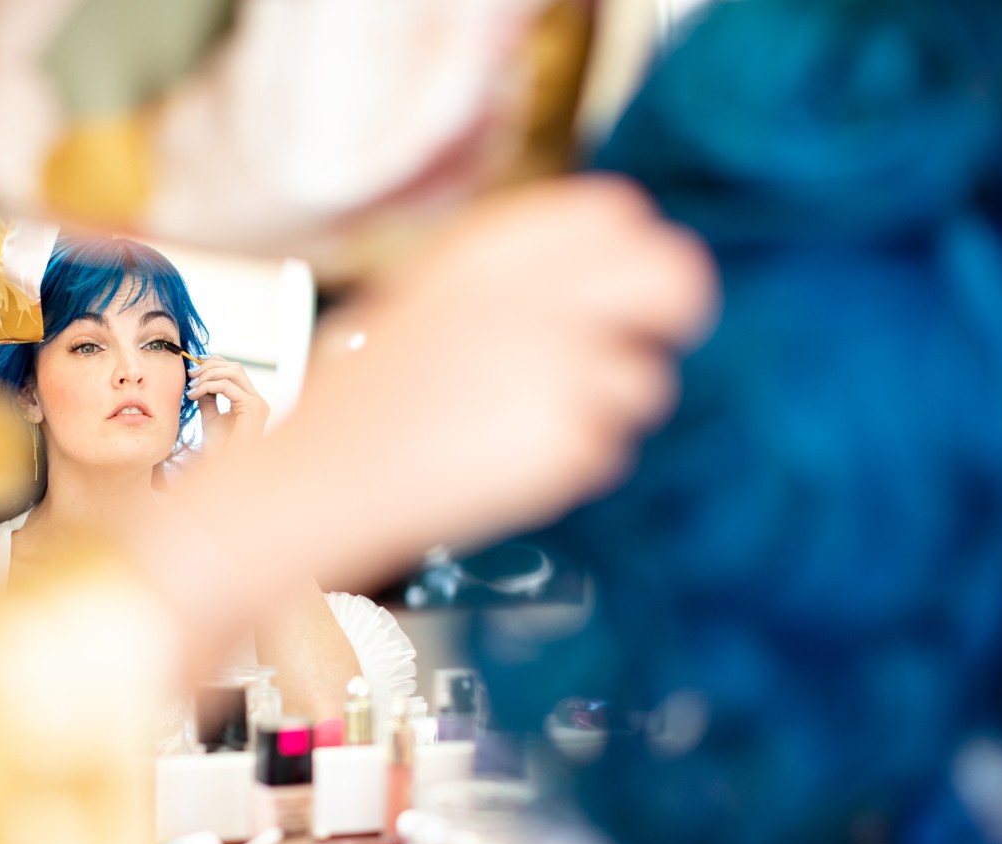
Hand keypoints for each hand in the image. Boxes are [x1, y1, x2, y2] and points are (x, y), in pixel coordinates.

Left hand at [188, 356, 269, 457]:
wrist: (226, 467)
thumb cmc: (220, 449)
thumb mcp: (211, 417)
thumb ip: (208, 398)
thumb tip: (198, 380)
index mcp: (249, 402)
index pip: (235, 371)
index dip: (215, 363)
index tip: (193, 367)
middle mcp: (257, 400)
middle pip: (235, 367)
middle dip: (210, 366)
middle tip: (189, 374)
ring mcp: (257, 403)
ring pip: (233, 371)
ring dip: (208, 375)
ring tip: (191, 387)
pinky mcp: (253, 407)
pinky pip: (227, 386)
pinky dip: (208, 386)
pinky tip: (194, 395)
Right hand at [296, 174, 716, 568]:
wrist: (325, 473)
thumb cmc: (374, 393)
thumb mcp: (435, 296)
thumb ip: (522, 276)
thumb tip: (615, 271)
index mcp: (497, 247)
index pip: (615, 213)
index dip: (631, 250)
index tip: (622, 285)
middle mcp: (541, 294)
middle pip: (674, 277)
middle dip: (676, 312)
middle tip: (653, 339)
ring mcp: (560, 367)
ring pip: (645, 382)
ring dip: (604, 408)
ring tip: (521, 425)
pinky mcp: (569, 437)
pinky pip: (608, 449)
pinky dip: (571, 462)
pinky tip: (503, 461)